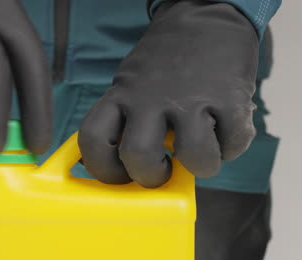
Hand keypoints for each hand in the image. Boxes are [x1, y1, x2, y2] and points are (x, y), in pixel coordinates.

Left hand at [78, 0, 258, 186]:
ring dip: (201, 166)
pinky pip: (231, 143)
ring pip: (193, 156)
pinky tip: (224, 133)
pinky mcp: (228, 96)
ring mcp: (190, 97)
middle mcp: (149, 97)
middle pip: (138, 156)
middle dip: (150, 177)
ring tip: (201, 155)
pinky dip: (230, 147)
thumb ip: (126, 121)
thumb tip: (130, 169)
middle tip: (161, 172)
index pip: (92, 140)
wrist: (204, 17)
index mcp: (120, 95)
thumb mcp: (130, 84)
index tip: (119, 177)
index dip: (102, 169)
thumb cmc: (163, 64)